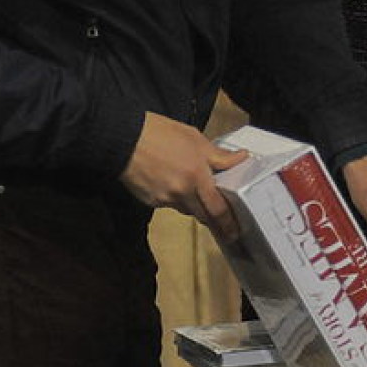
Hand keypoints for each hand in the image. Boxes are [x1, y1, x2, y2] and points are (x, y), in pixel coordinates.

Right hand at [120, 112, 247, 241]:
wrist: (125, 138)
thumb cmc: (162, 133)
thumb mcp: (195, 139)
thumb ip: (219, 156)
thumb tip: (241, 158)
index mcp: (197, 175)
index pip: (217, 208)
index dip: (227, 223)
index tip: (234, 232)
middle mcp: (182, 192)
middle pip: (202, 215)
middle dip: (213, 220)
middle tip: (222, 224)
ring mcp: (164, 199)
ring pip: (186, 208)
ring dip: (194, 204)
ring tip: (193, 189)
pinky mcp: (150, 201)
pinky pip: (169, 204)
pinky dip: (175, 198)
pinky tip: (171, 182)